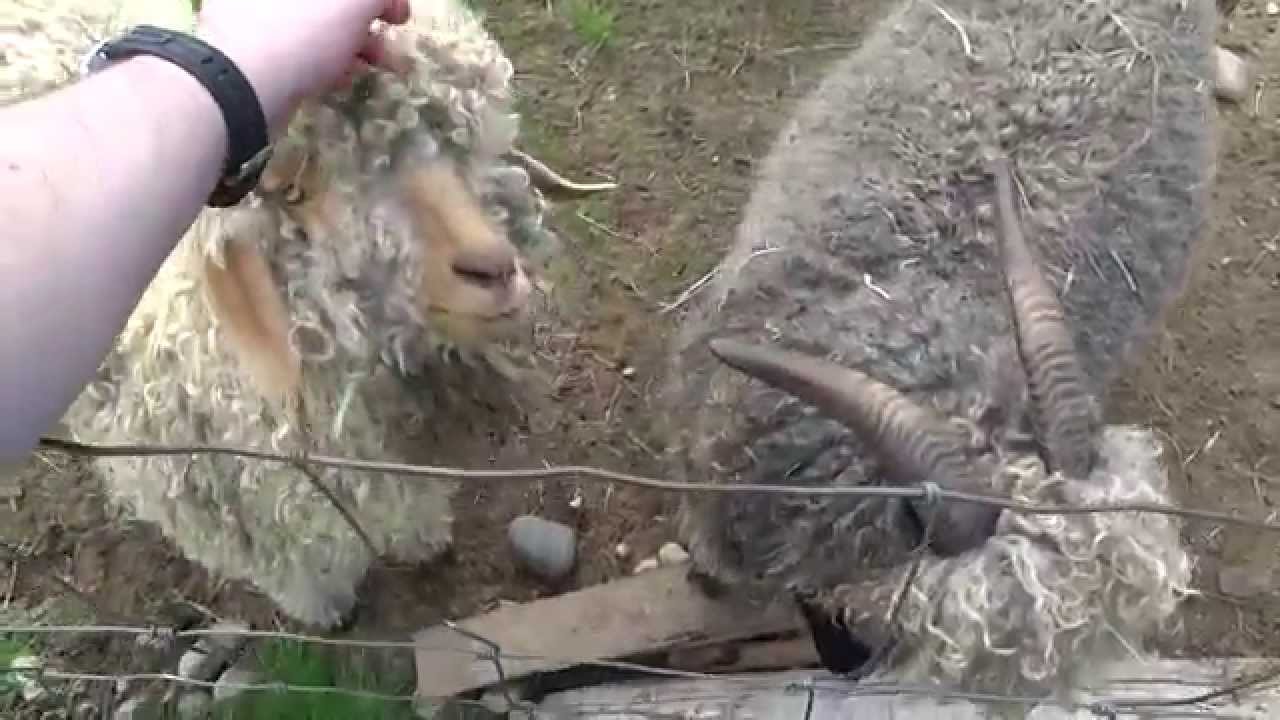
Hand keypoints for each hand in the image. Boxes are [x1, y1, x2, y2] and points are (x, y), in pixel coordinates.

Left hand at [193, 0, 412, 134]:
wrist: (242, 84)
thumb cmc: (304, 33)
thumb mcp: (354, 1)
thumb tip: (386, 1)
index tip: (400, 19)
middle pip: (330, 5)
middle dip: (365, 21)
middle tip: (386, 49)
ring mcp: (255, 15)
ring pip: (314, 24)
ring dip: (349, 44)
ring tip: (366, 69)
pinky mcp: (248, 47)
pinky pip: (296, 46)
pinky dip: (322, 59)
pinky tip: (336, 79)